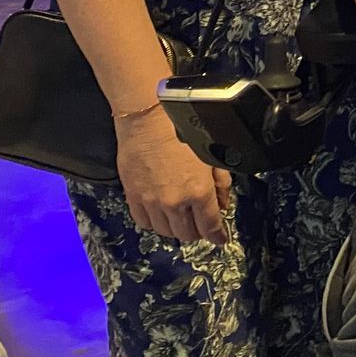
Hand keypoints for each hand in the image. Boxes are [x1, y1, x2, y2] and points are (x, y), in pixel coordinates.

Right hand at [114, 107, 232, 244]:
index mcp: (199, 191)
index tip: (220, 238)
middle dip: (198, 231)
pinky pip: (144, 222)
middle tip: (201, 223)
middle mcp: (175, 202)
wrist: (147, 118)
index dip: (218, 236)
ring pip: (166, 231)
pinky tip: (161, 212)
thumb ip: (220, 183)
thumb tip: (222, 203)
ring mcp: (152, 202)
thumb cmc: (182, 129)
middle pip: (187, 234)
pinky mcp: (133, 197)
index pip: (210, 226)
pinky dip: (154, 222)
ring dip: (176, 228)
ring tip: (182, 217)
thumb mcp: (213, 153)